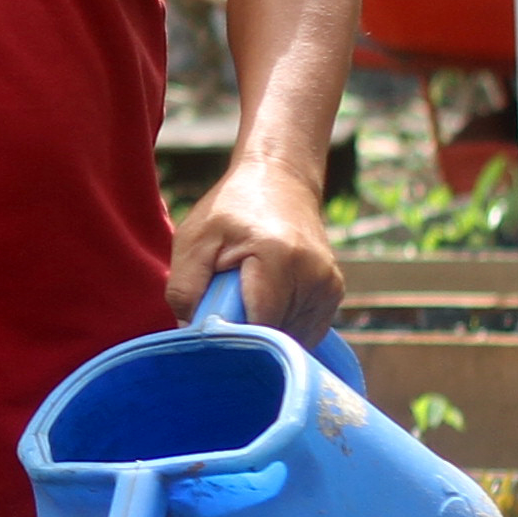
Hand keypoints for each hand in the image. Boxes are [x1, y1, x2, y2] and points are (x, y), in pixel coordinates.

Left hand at [171, 152, 345, 345]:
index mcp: (279, 258)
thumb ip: (184, 289)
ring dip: (264, 328)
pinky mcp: (333, 292)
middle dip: (246, 332)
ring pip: (288, 337)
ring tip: (248, 294)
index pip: (259, 326)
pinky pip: (303, 330)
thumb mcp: (193, 239)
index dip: (232, 337)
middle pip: (274, 335)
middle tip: (226, 303)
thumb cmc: (230, 209)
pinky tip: (266, 299)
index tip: (210, 330)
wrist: (280, 179)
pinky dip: (281, 325)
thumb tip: (189, 334)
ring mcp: (329, 285)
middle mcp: (314, 275)